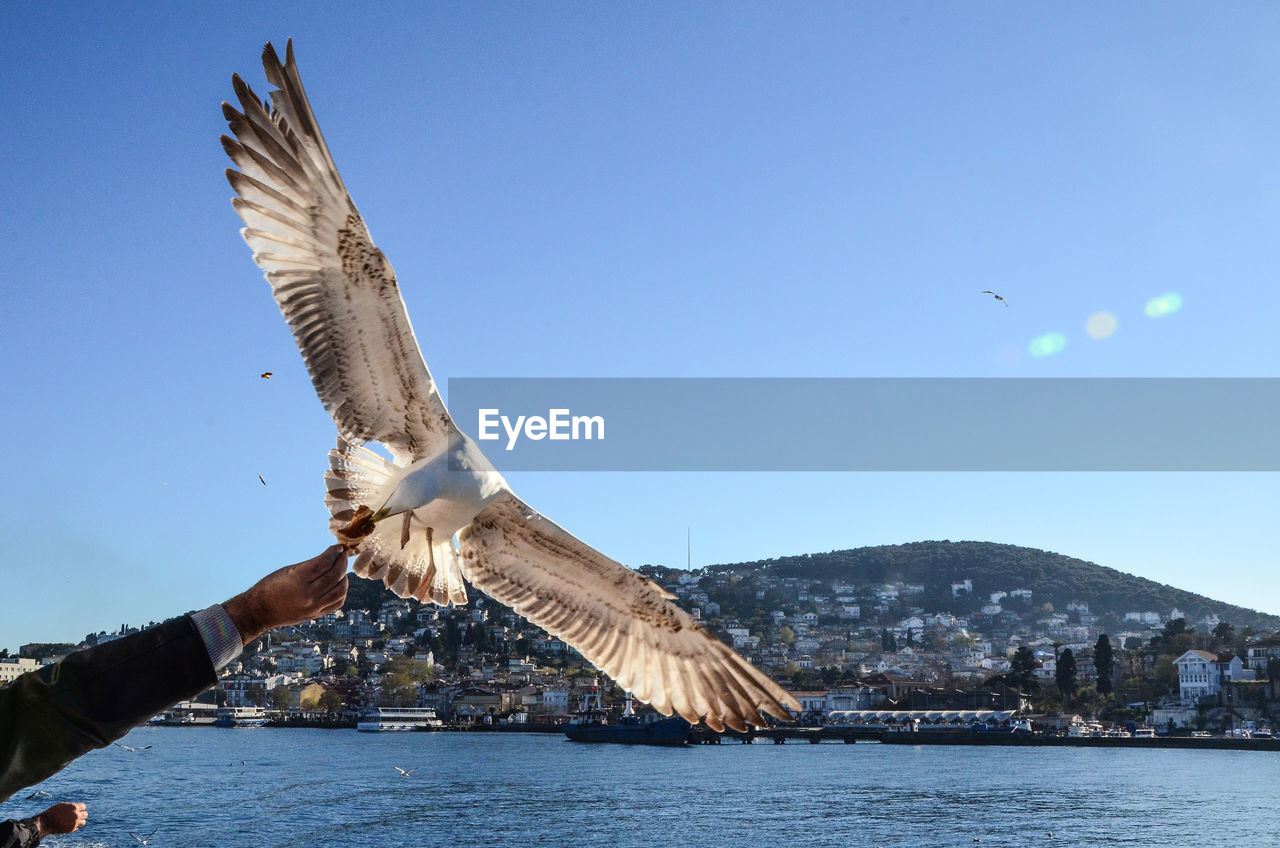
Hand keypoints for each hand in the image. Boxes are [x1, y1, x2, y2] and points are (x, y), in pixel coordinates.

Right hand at [36, 802, 86, 835]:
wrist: (45, 822)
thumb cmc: (52, 813)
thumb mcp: (63, 805)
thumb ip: (71, 806)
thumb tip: (78, 807)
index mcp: (74, 807)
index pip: (84, 807)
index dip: (80, 809)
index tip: (77, 810)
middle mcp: (76, 814)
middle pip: (85, 814)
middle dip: (81, 815)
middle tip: (75, 816)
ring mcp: (74, 822)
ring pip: (84, 822)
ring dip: (80, 821)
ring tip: (73, 821)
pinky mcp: (71, 829)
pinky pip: (77, 827)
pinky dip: (74, 826)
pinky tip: (68, 825)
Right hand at [223, 545, 348, 644]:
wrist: (260, 611)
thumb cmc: (271, 586)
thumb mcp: (288, 570)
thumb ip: (311, 565)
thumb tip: (331, 556)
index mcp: (298, 580)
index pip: (323, 563)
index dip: (333, 553)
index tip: (337, 547)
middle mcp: (308, 595)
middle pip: (334, 576)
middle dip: (341, 562)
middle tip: (342, 554)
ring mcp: (313, 607)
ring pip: (340, 590)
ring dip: (344, 577)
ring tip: (341, 569)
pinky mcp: (315, 615)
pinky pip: (336, 603)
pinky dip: (341, 592)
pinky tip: (339, 583)